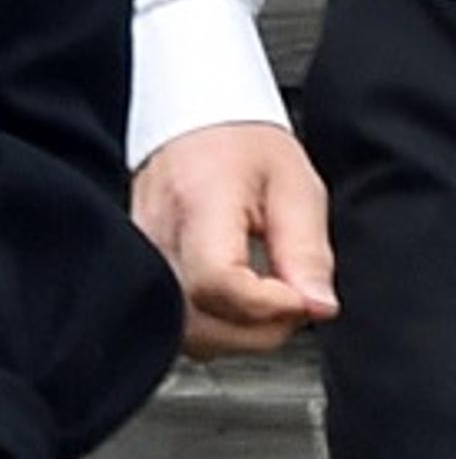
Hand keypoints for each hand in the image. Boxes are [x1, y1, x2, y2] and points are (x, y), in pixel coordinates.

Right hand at [134, 117, 335, 358]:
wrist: (194, 124)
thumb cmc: (241, 147)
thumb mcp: (296, 188)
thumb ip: (307, 252)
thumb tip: (317, 308)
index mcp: (199, 202)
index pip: (219, 282)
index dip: (269, 304)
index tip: (302, 295)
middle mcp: (158, 234)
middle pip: (199, 322)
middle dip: (260, 329)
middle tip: (294, 301)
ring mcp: (141, 257)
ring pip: (185, 334)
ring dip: (237, 334)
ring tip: (268, 301)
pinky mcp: (141, 273)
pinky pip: (177, 324)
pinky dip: (215, 327)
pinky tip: (236, 303)